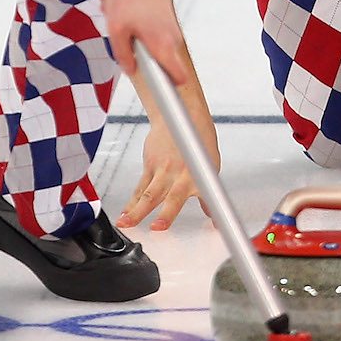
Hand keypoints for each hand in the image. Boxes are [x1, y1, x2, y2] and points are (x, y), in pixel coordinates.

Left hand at [100, 0, 191, 84]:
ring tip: (120, 18)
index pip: (178, 79)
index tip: (163, 102)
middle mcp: (172, 39)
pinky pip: (151, 34)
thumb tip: (130, 69)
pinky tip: (123, 10)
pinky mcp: (165, 20)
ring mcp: (170, 29)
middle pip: (161, 65)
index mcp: (163, 45)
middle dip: (140, 59)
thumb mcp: (116, 28)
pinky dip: (136, 27)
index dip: (170, 93)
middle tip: (123, 39)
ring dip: (134, 39)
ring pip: (153, 47)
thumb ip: (123, 54)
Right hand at [117, 102, 218, 230]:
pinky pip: (139, 187)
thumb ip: (207, 191)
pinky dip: (131, 202)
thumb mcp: (209, 165)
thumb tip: (213, 213)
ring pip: (149, 193)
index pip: (209, 195)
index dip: (212, 210)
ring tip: (128, 224)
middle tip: (159, 228)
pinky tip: (125, 214)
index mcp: (201, 174)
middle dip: (166, 213)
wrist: (181, 113)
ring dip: (137, 211)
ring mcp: (164, 169)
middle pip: (173, 197)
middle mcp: (183, 173)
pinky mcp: (150, 166)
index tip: (215, 225)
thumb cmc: (198, 139)